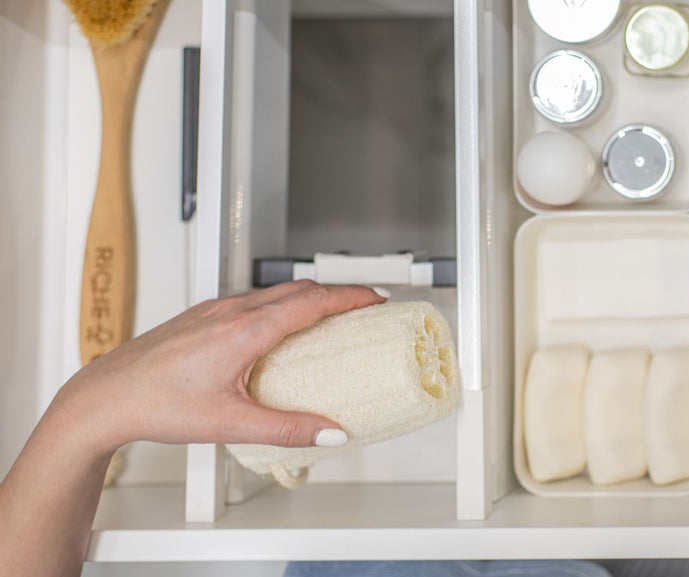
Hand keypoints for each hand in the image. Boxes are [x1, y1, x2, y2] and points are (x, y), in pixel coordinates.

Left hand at [50, 280, 386, 455]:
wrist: (105, 397)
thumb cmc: (155, 405)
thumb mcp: (230, 424)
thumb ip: (287, 429)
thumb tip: (330, 432)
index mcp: (243, 330)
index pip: (312, 301)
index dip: (351, 296)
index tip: (377, 299)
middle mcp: (230, 311)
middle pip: (298, 288)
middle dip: (337, 293)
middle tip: (364, 307)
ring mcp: (213, 309)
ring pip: (274, 291)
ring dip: (309, 298)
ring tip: (329, 318)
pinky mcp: (201, 316)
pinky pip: (252, 300)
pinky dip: (281, 306)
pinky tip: (279, 330)